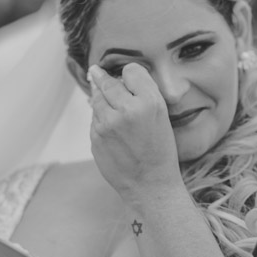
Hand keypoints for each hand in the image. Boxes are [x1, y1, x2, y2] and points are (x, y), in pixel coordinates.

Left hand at [87, 64, 182, 204]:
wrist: (149, 185)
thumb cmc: (159, 152)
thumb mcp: (161, 117)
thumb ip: (143, 95)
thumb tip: (115, 77)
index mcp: (149, 102)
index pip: (131, 71)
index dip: (130, 74)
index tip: (127, 77)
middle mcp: (127, 110)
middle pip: (108, 82)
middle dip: (102, 77)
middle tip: (95, 71)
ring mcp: (107, 124)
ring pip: (97, 99)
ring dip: (100, 98)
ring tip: (106, 102)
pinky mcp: (95, 136)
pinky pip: (94, 119)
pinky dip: (100, 119)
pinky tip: (112, 130)